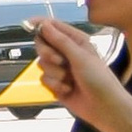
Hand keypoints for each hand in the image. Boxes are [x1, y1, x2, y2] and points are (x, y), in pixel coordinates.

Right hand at [34, 13, 131, 131]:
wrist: (104, 107)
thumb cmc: (98, 79)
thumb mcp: (80, 57)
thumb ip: (60, 40)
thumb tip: (44, 24)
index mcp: (75, 41)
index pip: (53, 26)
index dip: (40, 24)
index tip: (27, 24)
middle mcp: (66, 52)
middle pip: (42, 44)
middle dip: (48, 54)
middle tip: (59, 61)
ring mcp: (60, 69)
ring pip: (42, 63)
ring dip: (55, 73)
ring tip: (69, 80)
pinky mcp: (56, 84)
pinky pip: (44, 79)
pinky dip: (55, 85)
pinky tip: (68, 90)